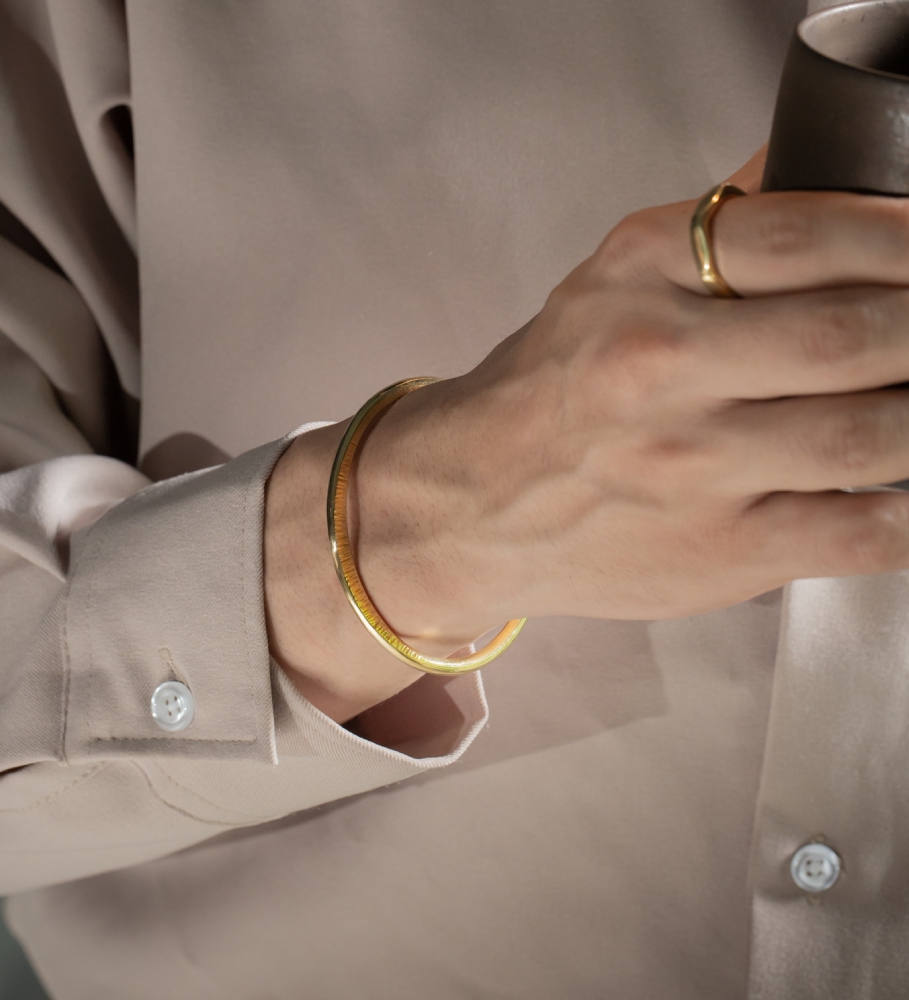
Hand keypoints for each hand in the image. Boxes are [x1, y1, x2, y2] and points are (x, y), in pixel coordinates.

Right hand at [266, 150, 908, 718]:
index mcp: (637, 275)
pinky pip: (861, 530)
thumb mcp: (603, 285)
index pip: (808, 232)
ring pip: (875, 434)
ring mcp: (688, 466)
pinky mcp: (714, 552)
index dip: (904, 237)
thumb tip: (815, 160)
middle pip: (857, 333)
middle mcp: (658, 364)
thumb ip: (713, 230)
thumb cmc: (546, 395)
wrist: (464, 503)